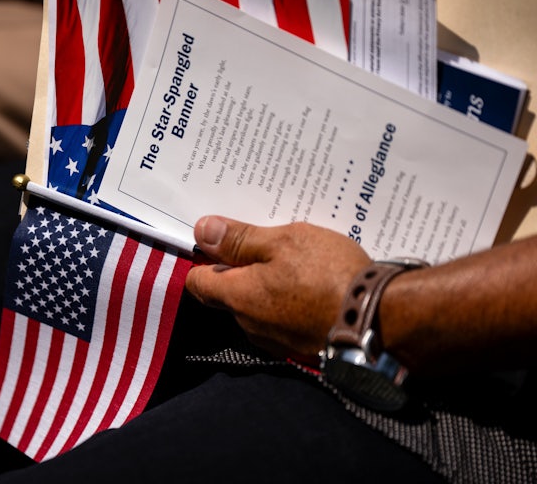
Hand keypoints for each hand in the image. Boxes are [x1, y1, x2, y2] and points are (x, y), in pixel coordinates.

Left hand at [186, 216, 370, 361]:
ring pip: (258, 307)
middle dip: (240, 269)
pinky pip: (283, 319)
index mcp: (237, 297)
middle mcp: (249, 325)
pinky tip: (313, 283)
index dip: (203, 259)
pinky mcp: (300, 347)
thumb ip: (240, 239)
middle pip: (228, 294)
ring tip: (297, 260)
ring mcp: (275, 341)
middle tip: (266, 242)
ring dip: (269, 285)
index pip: (197, 283)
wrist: (382, 321)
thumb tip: (202, 232)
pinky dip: (290, 301)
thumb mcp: (283, 243)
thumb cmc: (329, 277)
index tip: (219, 240)